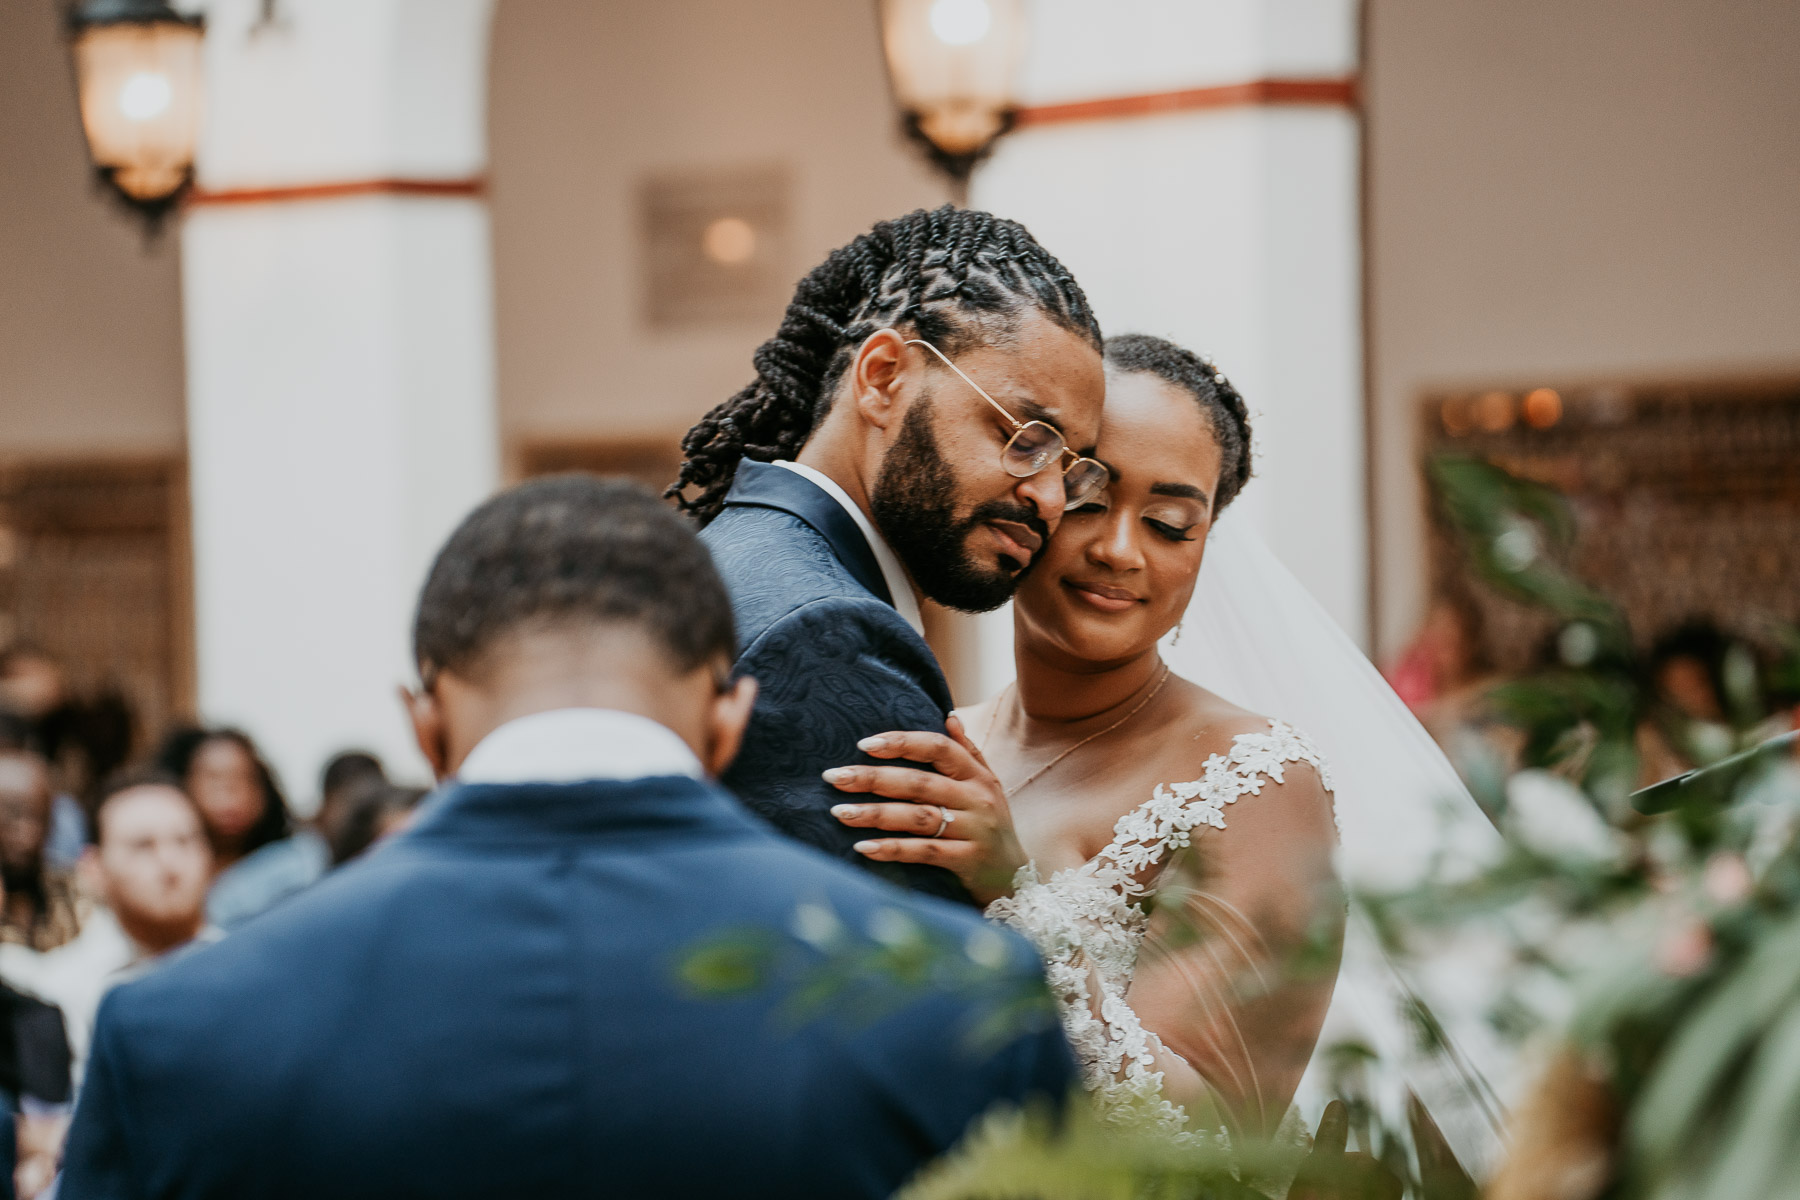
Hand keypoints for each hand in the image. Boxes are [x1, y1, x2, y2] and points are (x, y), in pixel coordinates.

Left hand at [825, 714, 1026, 904]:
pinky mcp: (967, 861)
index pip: (938, 747)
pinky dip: (892, 849)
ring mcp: (973, 831)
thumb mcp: (988, 786)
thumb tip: (947, 715)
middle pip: (918, 782)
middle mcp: (977, 799)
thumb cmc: (990, 828)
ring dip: (875, 813)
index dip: (901, 742)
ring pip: (917, 817)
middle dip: (872, 778)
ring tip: (839, 812)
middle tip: (834, 777)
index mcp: (978, 776)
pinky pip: (924, 852)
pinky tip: (863, 847)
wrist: (1017, 881)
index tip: (864, 744)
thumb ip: (967, 751)